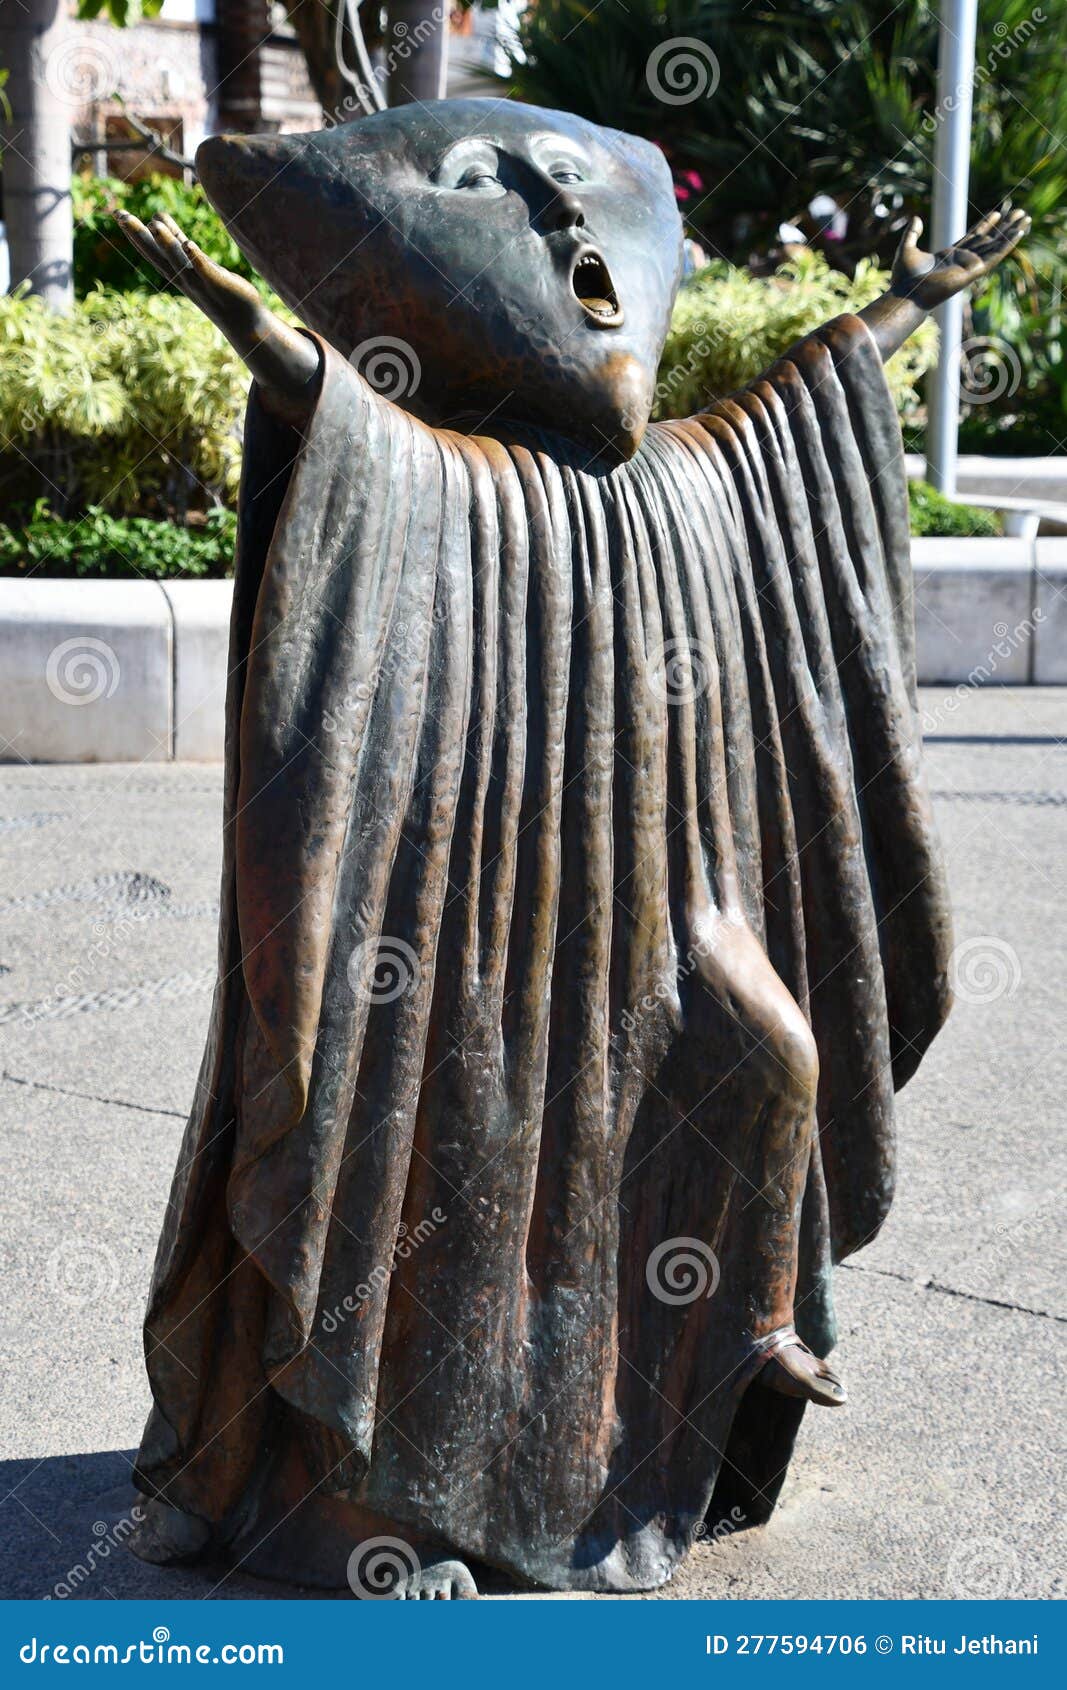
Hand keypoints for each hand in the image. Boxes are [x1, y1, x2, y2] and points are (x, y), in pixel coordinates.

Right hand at [116, 209, 263, 333]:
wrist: (244, 322)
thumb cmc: (218, 289)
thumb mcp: (194, 261)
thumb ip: (176, 239)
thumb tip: (155, 217)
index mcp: (177, 271)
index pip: (152, 250)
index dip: (135, 233)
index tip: (118, 214)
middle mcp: (184, 278)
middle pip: (157, 256)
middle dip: (139, 236)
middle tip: (121, 216)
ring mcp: (200, 283)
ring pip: (179, 262)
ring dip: (166, 244)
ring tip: (153, 224)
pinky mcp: (219, 285)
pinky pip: (205, 271)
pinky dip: (196, 259)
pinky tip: (188, 244)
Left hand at [889, 206, 1029, 309]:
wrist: (907, 293)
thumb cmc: (904, 278)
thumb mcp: (907, 248)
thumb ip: (912, 233)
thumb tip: (916, 218)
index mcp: (951, 255)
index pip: (973, 237)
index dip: (986, 224)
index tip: (998, 213)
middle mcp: (963, 260)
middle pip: (989, 239)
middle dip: (1004, 226)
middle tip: (1018, 212)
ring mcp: (970, 266)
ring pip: (996, 245)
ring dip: (1011, 232)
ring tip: (1025, 218)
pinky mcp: (974, 271)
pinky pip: (995, 255)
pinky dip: (1007, 244)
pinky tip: (1019, 232)